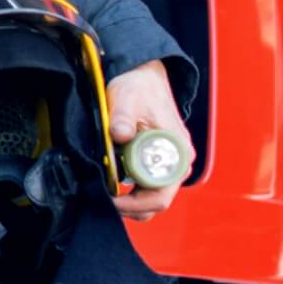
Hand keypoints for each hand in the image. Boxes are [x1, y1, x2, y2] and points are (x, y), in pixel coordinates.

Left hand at [107, 58, 194, 220]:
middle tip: (104, 202)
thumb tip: (120, 135)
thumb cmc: (139, 88)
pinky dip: (132, 191)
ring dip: (131, 201)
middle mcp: (178, 162)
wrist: (144, 76)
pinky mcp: (160, 161)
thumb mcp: (126, 99)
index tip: (110, 200)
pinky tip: (113, 185)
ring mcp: (170, 163)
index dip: (134, 203)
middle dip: (131, 207)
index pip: (160, 193)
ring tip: (107, 195)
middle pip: (158, 201)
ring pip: (153, 196)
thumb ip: (122, 118)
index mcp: (177, 152)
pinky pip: (148, 185)